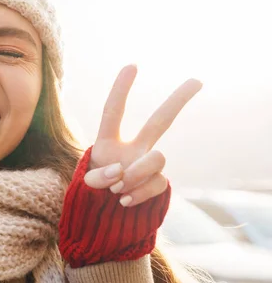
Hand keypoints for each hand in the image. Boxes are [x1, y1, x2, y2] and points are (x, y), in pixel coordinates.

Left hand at [84, 65, 201, 206]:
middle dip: (178, 100)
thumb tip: (120, 173)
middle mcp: (133, 149)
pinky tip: (124, 201)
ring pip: (158, 158)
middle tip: (196, 80)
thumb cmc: (93, 193)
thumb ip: (98, 178)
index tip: (132, 65)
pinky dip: (139, 194)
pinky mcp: (158, 183)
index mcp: (108, 142)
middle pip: (160, 121)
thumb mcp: (86, 184)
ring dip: (136, 174)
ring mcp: (147, 166)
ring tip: (117, 190)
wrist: (105, 216)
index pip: (113, 112)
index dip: (121, 90)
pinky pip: (157, 184)